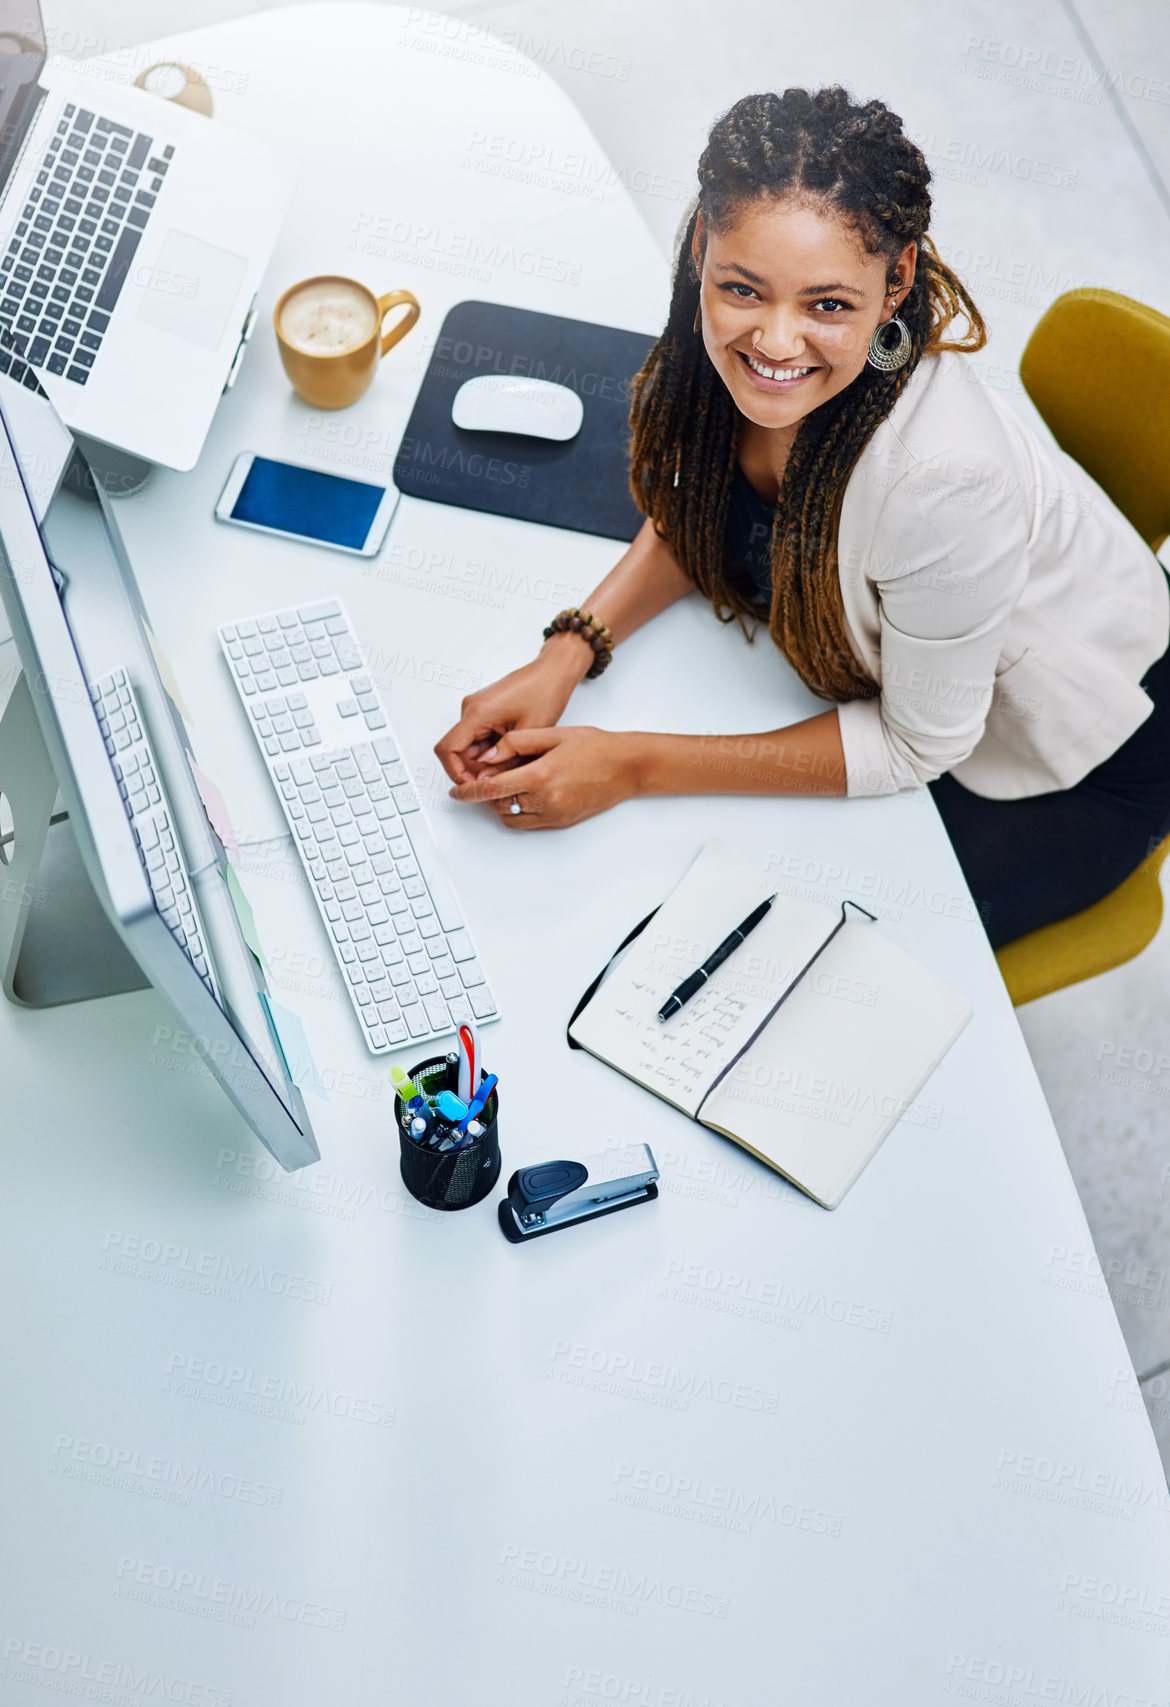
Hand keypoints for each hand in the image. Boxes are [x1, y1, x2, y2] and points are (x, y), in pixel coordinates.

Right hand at [434, 638, 589, 785]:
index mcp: (477, 713)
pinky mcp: (484, 711)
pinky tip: (510, 755)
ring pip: (467, 746)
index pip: (447, 750)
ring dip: (482, 762)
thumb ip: (504, 763)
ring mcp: (476, 710)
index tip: (473, 786)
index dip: (456, 773)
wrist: (553, 672)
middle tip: (496, 782)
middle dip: (472, 771)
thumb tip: (487, 783)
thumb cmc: (545, 693)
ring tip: (509, 766)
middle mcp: (471, 709)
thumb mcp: (527, 735)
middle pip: (455, 750)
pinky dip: (488, 751)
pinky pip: (477, 738)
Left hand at [448, 726, 640, 828]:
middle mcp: (546, 800)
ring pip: (510, 817)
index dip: (468, 791)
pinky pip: (526, 824)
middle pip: (498, 804)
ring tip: (498, 788)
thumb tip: (488, 756)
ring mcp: (554, 814)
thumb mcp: (553, 734)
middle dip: (482, 796)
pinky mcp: (561, 822)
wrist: (627, 767)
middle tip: (477, 782)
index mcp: (541, 776)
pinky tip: (517, 796)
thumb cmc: (595, 746)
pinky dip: (514, 813)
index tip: (455, 791)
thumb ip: (517, 743)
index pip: (492, 789)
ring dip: (498, 805)